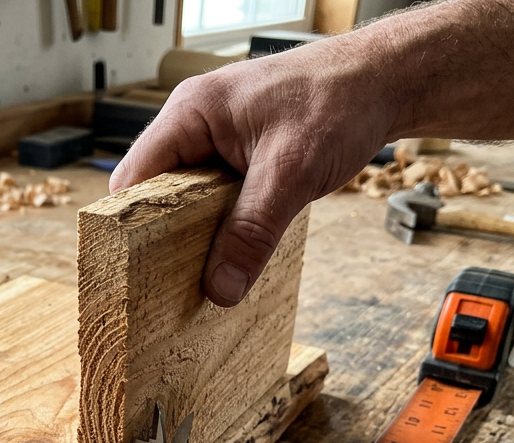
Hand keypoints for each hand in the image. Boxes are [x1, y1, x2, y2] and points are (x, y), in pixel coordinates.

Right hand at [109, 38, 396, 306]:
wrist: (385, 82)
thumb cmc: (338, 101)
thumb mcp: (291, 173)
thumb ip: (252, 231)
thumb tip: (220, 289)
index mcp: (191, 113)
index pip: (134, 178)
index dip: (128, 226)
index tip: (135, 271)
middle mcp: (195, 125)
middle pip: (156, 194)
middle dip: (162, 239)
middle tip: (170, 287)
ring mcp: (218, 141)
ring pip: (188, 201)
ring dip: (197, 237)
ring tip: (199, 278)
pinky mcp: (241, 159)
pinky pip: (216, 201)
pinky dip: (223, 229)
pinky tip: (232, 257)